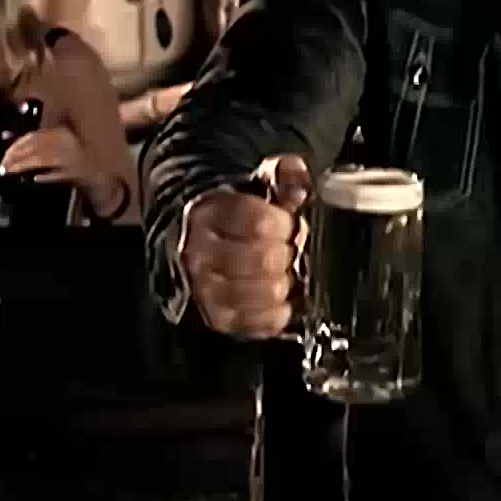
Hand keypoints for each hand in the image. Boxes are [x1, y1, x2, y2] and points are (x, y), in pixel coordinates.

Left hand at [0, 124, 116, 202]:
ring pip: (42, 160)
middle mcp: (68, 142)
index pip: (34, 136)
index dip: (16, 145)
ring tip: (10, 172)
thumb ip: (34, 140)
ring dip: (24, 166)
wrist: (101, 174)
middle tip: (3, 167)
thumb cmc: (74, 156)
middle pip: (35, 147)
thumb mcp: (55, 143)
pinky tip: (35, 179)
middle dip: (16, 157)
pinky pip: (58, 174)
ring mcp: (74, 157)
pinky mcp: (78, 172)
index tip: (5, 155)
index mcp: (62, 132)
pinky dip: (46, 176)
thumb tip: (5, 135)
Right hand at [181, 155, 311, 338]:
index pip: (259, 222)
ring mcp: (204, 287)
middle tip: (289, 250)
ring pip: (261, 294)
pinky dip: (277, 314)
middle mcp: (199, 252)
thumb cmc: (239, 212)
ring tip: (285, 273)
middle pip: (264, 260)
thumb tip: (301, 190)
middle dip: (288, 254)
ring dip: (284, 284)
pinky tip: (283, 300)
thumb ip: (287, 176)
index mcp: (211, 212)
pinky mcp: (215, 317)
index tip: (289, 224)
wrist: (202, 240)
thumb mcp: (261, 181)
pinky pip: (255, 324)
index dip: (285, 224)